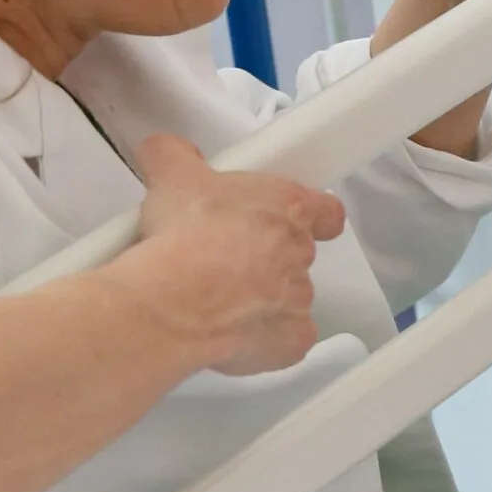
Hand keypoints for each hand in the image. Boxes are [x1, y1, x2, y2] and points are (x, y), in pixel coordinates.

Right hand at [108, 135, 344, 376]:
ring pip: (286, 299)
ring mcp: (298, 299)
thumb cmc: (185, 234)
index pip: (326, 212)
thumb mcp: (172, 175)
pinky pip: (286, 341)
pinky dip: (262, 341)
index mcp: (289, 208)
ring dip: (257, 298)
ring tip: (212, 297)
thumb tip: (166, 149)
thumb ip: (174, 154)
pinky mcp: (290, 341)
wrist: (176, 297)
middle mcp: (300, 253)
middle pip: (295, 255)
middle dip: (263, 258)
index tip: (289, 220)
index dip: (312, 217)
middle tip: (220, 258)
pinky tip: (226, 331)